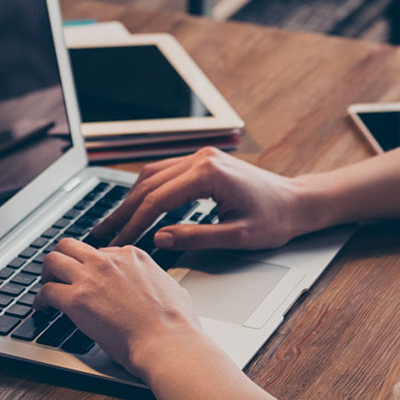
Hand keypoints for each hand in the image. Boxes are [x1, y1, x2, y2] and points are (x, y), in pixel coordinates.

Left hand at [38, 238, 202, 376]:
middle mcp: (109, 261)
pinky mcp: (76, 299)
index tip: (87, 277)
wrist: (167, 342)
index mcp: (132, 256)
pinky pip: (47, 291)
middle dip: (62, 258)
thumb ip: (155, 280)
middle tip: (58, 274)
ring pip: (53, 260)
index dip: (90, 265)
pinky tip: (42, 308)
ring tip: (46, 287)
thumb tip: (154, 286)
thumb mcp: (171, 287)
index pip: (100, 251)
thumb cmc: (175, 324)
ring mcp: (91, 277)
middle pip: (71, 246)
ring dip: (47, 274)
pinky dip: (40, 299)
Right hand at [89, 148, 315, 251]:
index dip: (135, 223)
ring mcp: (200, 156)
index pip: (158, 199)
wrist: (296, 202)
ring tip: (113, 222)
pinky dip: (146, 190)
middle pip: (148, 184)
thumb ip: (196, 237)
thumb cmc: (274, 220)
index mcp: (209, 174)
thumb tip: (160, 239)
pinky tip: (135, 207)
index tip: (119, 242)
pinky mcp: (202, 162)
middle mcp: (201, 158)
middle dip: (123, 211)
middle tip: (102, 234)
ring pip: (152, 174)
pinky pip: (164, 173)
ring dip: (130, 199)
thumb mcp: (237, 237)